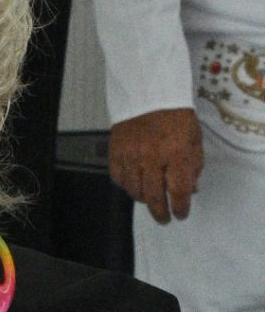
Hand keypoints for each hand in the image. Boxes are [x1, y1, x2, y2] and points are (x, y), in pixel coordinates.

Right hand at [109, 107, 203, 222]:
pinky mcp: (116, 151)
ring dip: (144, 200)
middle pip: (154, 197)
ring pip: (134, 191)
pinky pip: (118, 178)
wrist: (150, 94)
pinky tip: (134, 184)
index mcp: (176, 153)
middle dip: (161, 213)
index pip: (178, 192)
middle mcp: (152, 157)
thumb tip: (190, 190)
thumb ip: (194, 166)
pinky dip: (126, 186)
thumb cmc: (174, 115)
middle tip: (164, 218)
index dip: (180, 208)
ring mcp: (131, 155)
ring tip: (150, 200)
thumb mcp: (194, 139)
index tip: (181, 214)